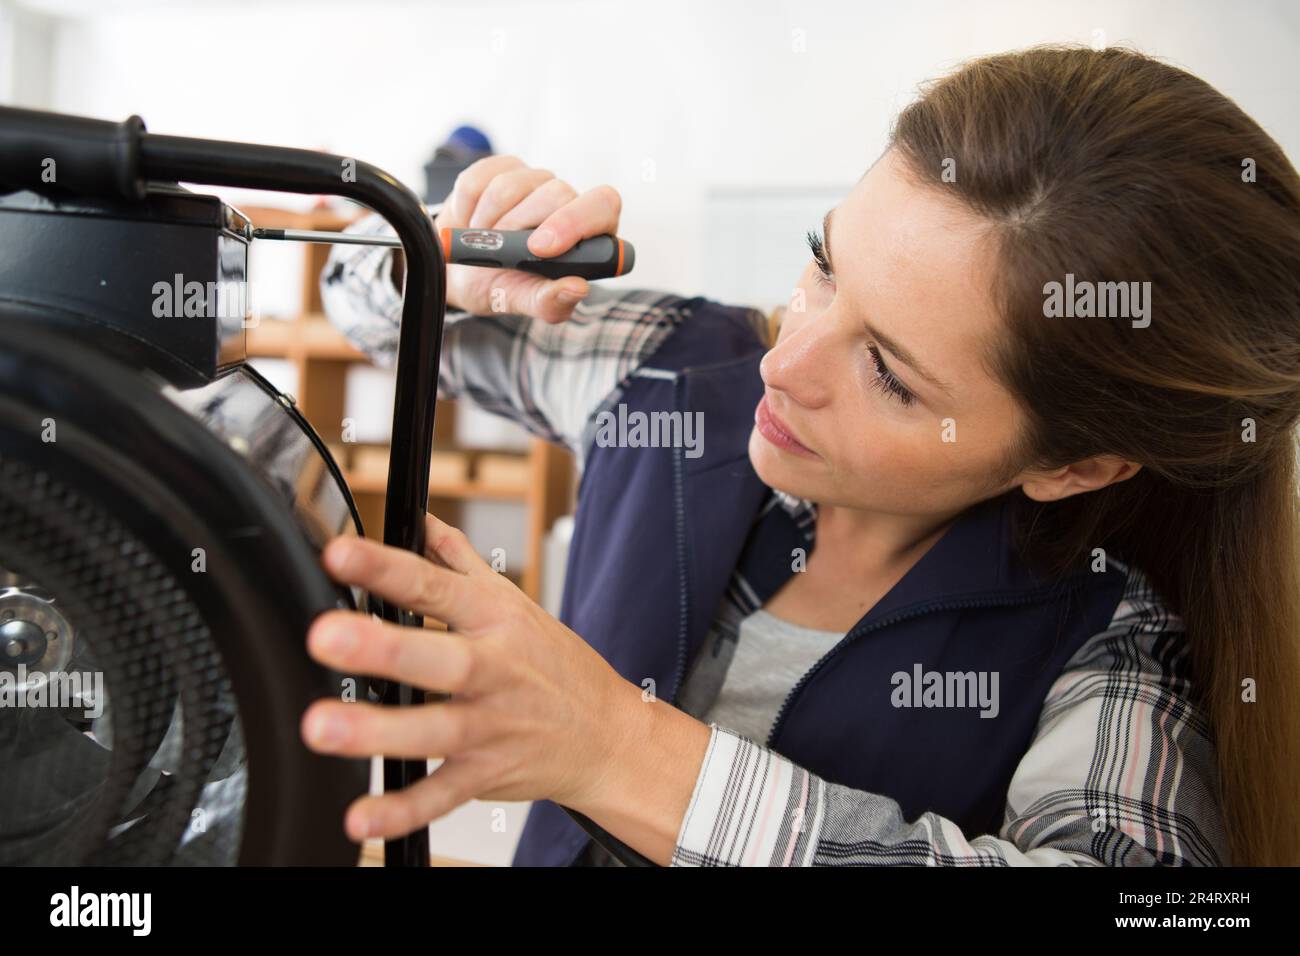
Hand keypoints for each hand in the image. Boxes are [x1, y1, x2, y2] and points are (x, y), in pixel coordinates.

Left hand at [299, 514, 642, 842]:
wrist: (610, 735)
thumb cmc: (557, 667)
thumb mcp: (515, 604)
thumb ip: (459, 561)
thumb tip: (419, 519)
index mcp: (495, 620)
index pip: (435, 585)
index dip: (386, 567)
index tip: (339, 553)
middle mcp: (494, 670)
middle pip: (440, 657)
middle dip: (383, 647)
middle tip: (325, 637)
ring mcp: (492, 725)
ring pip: (436, 729)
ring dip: (379, 731)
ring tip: (323, 727)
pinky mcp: (488, 774)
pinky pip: (443, 795)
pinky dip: (403, 807)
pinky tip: (361, 814)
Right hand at [435, 155, 622, 323]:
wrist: (462, 272)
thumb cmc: (505, 285)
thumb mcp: (526, 301)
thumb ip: (552, 301)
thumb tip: (577, 287)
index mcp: (587, 232)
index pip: (603, 205)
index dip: (574, 221)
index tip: (541, 249)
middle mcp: (567, 200)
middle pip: (556, 192)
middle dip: (519, 226)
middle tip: (502, 251)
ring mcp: (534, 180)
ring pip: (509, 187)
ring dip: (487, 222)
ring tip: (485, 242)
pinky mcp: (501, 167)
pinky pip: (478, 181)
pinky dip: (466, 209)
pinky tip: (473, 223)